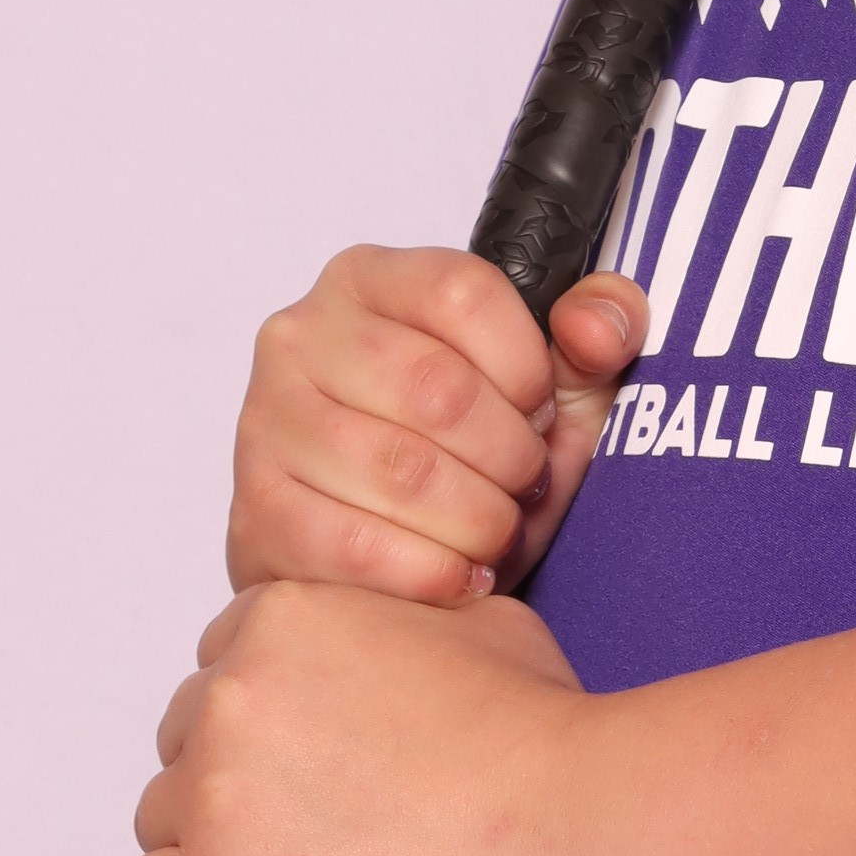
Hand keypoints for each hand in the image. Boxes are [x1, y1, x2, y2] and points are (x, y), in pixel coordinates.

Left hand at [119, 578, 597, 855]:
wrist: (562, 821)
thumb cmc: (536, 733)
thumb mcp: (474, 619)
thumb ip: (394, 624)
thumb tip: (389, 654)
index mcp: (283, 618)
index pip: (224, 666)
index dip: (275, 715)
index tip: (315, 753)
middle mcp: (233, 693)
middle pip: (187, 740)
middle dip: (244, 777)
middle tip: (322, 815)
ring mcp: (217, 789)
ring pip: (163, 819)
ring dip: (219, 844)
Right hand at [227, 247, 643, 603]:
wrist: (388, 554)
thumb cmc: (470, 455)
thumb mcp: (552, 384)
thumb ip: (596, 332)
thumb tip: (598, 327)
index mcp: (370, 279)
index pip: (462, 291)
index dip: (526, 364)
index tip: (541, 410)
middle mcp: (301, 336)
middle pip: (435, 388)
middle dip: (509, 454)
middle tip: (526, 484)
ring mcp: (268, 423)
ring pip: (400, 471)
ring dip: (477, 518)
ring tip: (497, 530)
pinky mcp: (257, 512)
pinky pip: (355, 546)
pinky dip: (431, 572)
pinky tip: (463, 576)